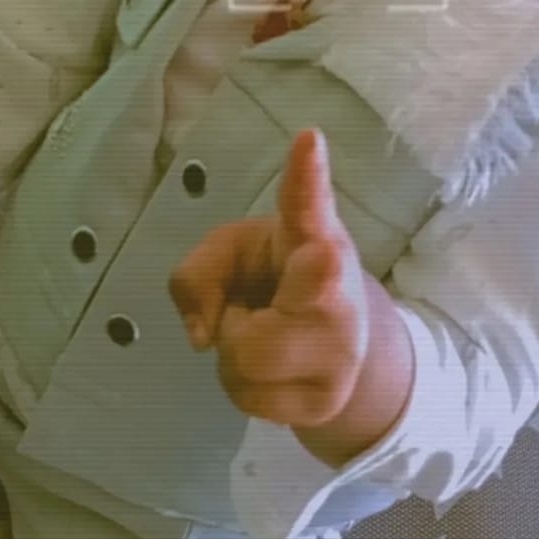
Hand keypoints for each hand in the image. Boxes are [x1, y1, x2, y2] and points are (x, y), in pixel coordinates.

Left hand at [168, 128, 369, 427]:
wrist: (338, 345)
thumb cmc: (276, 276)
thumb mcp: (233, 254)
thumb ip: (198, 271)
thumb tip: (202, 334)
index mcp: (313, 235)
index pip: (307, 202)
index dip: (306, 173)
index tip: (307, 138)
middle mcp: (336, 290)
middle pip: (290, 305)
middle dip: (258, 311)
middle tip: (279, 292)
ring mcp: (339, 351)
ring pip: (246, 361)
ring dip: (233, 352)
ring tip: (259, 333)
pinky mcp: (327, 400)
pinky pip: (250, 400)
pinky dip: (244, 386)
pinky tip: (271, 368)